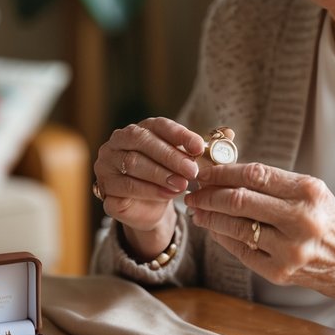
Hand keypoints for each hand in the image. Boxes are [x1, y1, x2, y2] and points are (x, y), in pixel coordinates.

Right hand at [94, 117, 203, 259]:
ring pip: (133, 165)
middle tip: (192, 170)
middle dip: (170, 156)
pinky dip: (149, 191)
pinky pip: (125, 187)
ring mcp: (107, 165)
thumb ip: (206, 147)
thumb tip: (229, 133)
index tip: (200, 147)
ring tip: (182, 185)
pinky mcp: (105, 189)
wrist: (150, 209)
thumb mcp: (187, 162)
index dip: (180, 135)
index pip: (159, 126)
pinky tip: (167, 195)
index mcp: (139, 129)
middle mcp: (118, 142)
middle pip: (143, 142)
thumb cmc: (169, 177)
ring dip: (160, 174)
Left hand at [184, 161, 334, 321]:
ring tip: (198, 211)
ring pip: (235, 227)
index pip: (254, 175)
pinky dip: (223, 238)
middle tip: (194, 192)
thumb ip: (273, 183)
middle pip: (239, 201)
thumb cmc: (327, 220)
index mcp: (308, 192)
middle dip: (209, 195)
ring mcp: (289, 249)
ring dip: (210, 218)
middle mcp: (300, 220)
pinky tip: (214, 230)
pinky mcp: (280, 272)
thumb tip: (225, 174)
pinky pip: (241, 251)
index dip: (223, 172)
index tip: (205, 172)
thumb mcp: (310, 192)